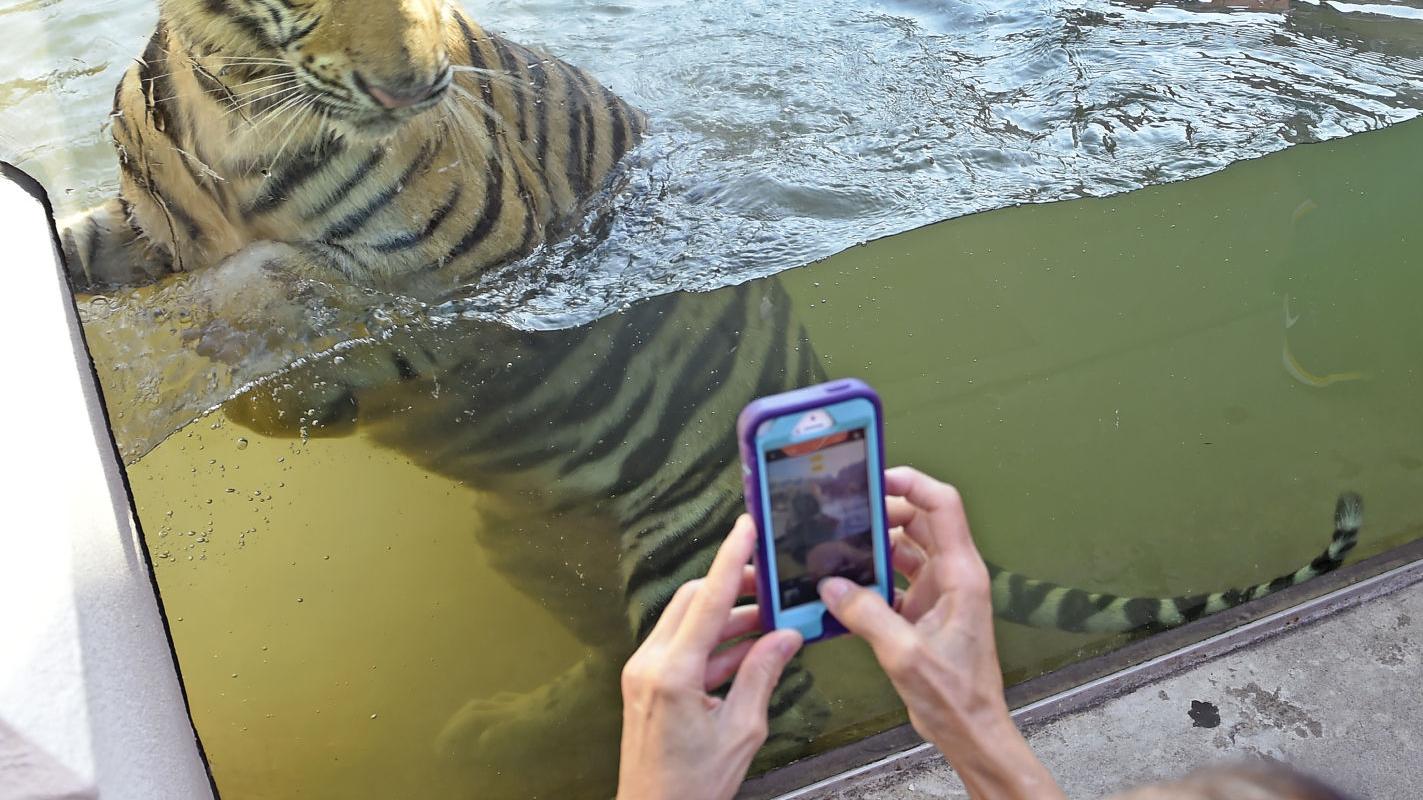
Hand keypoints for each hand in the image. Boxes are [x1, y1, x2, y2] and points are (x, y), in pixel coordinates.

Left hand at [616, 516, 803, 799]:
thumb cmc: (693, 786)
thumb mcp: (742, 730)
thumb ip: (762, 674)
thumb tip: (785, 636)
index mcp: (673, 674)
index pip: (706, 600)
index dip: (730, 559)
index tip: (746, 527)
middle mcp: (650, 664)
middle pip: (693, 602)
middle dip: (733, 589)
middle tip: (773, 587)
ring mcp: (643, 673)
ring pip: (687, 622)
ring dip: (727, 619)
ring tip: (770, 624)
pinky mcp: (645, 684)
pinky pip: (682, 647)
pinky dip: (714, 645)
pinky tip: (748, 652)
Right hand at [817, 467, 1064, 799]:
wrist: (970, 730)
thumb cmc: (955, 695)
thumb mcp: (905, 653)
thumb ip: (866, 613)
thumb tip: (831, 585)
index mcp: (961, 574)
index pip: (942, 506)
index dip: (911, 483)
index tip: (875, 478)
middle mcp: (953, 576)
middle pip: (919, 521)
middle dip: (883, 513)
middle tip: (845, 515)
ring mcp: (939, 593)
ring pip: (905, 549)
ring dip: (874, 546)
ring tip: (838, 547)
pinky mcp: (924, 611)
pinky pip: (895, 579)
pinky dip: (872, 576)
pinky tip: (845, 585)